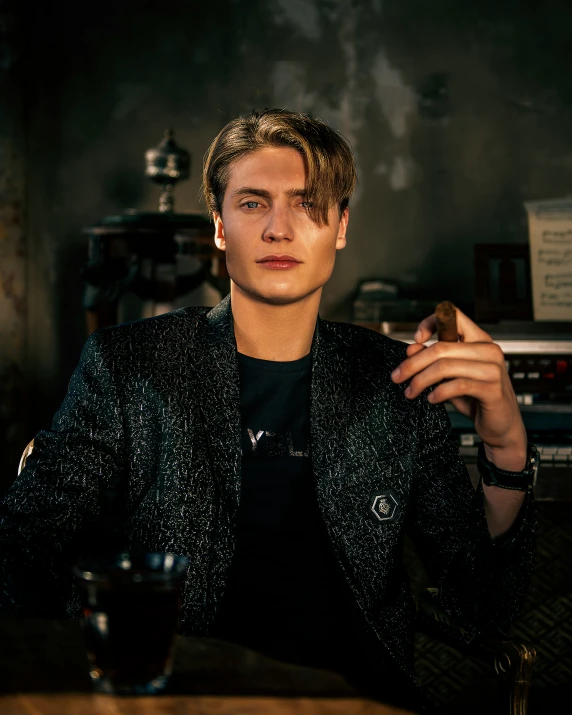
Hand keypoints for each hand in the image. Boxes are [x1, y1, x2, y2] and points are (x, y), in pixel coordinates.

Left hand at [391, 306, 526, 467]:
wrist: (501, 426)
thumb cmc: (477, 399)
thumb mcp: (450, 377)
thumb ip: (433, 361)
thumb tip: (411, 349)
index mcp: (479, 340)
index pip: (454, 316)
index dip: (431, 322)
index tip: (416, 338)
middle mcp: (488, 350)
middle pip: (440, 347)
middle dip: (413, 363)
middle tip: (397, 376)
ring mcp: (493, 369)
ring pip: (445, 367)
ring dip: (421, 381)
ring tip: (410, 392)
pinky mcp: (492, 389)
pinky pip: (457, 385)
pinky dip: (439, 392)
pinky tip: (431, 399)